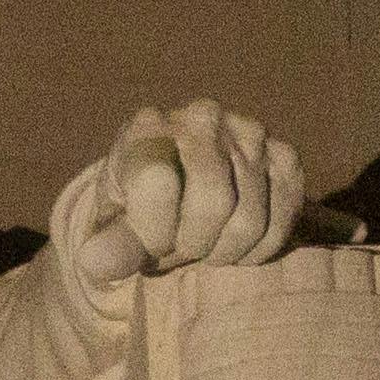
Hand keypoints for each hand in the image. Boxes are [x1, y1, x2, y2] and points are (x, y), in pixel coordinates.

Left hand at [48, 100, 305, 309]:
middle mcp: (202, 117)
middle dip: (194, 244)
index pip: (159, 183)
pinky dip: (256, 250)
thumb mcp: (115, 228)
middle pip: (214, 203)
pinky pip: (280, 222)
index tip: (150, 240)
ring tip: (205, 242)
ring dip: (224, 251)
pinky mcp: (285, 157)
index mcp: (148, 127)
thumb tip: (95, 262)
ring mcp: (250, 132)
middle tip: (181, 245)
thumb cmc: (140, 210)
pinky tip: (234, 239)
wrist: (181, 191)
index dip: (155, 232)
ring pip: (249, 220)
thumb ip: (112, 244)